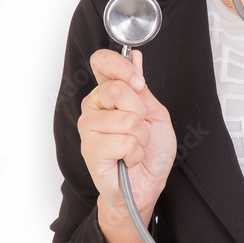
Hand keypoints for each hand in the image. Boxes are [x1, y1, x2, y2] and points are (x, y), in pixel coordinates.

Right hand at [78, 48, 176, 227]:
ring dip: (141, 137)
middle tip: (139, 128)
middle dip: (140, 113)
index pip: (101, 62)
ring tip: (134, 147)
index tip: (137, 81)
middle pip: (117, 90)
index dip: (121, 66)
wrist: (147, 185)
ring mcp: (88, 128)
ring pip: (126, 119)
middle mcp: (94, 107)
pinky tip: (127, 159)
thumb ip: (141, 87)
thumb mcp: (155, 113)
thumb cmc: (151, 152)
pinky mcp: (89, 149)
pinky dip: (135, 153)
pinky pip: (124, 141)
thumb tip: (135, 57)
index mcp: (108, 93)